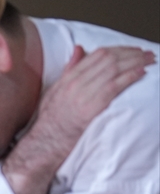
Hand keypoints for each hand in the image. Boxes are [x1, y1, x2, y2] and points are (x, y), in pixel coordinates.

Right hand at [4, 44, 154, 193]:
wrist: (44, 143)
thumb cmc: (50, 122)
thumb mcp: (55, 91)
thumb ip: (69, 70)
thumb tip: (79, 50)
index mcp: (68, 79)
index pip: (97, 55)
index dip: (119, 49)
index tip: (132, 50)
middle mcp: (74, 84)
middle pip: (108, 59)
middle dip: (131, 53)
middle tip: (147, 53)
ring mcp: (82, 95)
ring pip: (114, 70)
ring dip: (135, 62)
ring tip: (150, 60)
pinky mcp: (91, 108)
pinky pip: (114, 87)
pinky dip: (130, 77)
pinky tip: (141, 73)